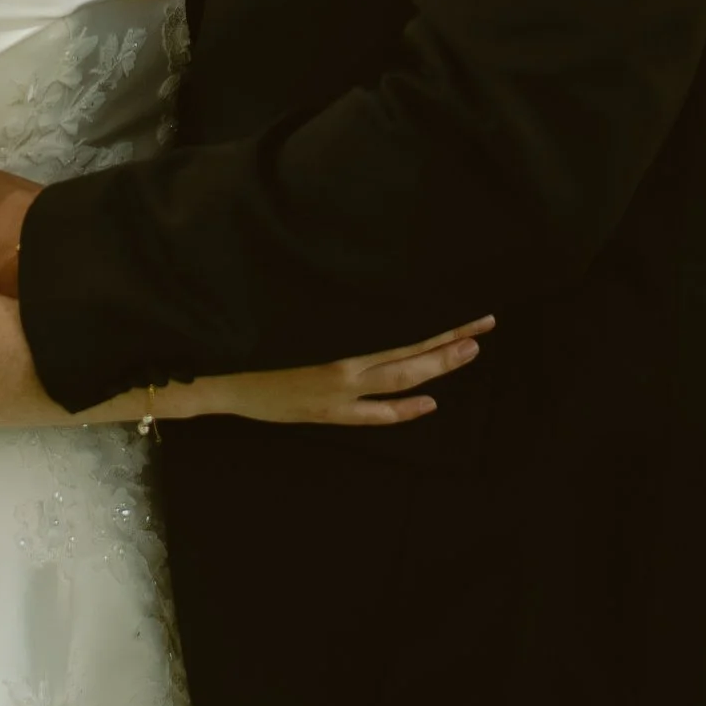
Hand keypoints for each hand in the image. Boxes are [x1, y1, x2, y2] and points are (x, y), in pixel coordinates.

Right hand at [164, 318, 494, 429]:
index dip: (441, 322)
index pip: (406, 329)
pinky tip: (429, 404)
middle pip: (412, 353)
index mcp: (342, 336)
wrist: (219, 374)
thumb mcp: (297, 313)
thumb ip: (337, 311)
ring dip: (437, 367)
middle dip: (451, 340)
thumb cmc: (256, 335)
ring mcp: (340, 393)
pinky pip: (374, 415)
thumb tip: (369, 290)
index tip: (471, 310)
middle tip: (486, 325)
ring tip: (469, 353)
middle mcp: (348, 364)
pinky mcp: (327, 412)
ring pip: (401, 380)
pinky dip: (404, 411)